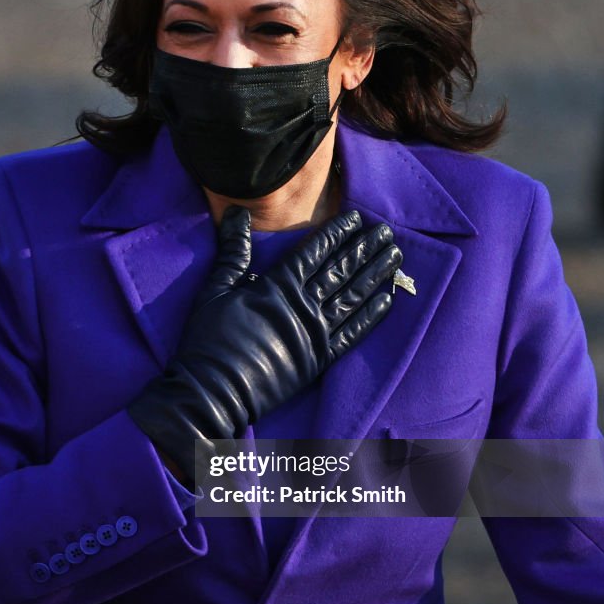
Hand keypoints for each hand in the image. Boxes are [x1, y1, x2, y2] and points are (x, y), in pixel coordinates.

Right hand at [128, 206, 401, 487]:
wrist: (214, 392)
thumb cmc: (208, 340)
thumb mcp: (215, 289)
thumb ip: (233, 251)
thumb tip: (238, 211)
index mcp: (278, 286)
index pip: (315, 252)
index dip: (338, 233)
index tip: (358, 218)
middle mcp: (303, 306)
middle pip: (341, 270)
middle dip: (365, 248)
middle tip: (387, 231)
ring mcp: (315, 333)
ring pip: (353, 297)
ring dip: (375, 275)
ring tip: (395, 257)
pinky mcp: (319, 360)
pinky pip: (352, 334)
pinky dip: (371, 317)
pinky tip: (387, 300)